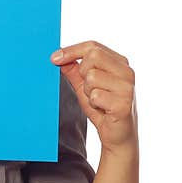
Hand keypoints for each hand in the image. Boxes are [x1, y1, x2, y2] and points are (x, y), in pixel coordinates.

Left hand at [50, 41, 137, 155]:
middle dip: (82, 73)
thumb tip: (58, 57)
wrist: (117, 136)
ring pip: (92, 77)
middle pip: (93, 56)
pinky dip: (93, 104)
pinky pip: (96, 95)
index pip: (93, 46)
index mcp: (120, 63)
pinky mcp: (124, 103)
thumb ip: (74, 71)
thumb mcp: (84, 87)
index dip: (71, 50)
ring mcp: (127, 87)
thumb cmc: (102, 109)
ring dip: (88, 92)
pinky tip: (102, 110)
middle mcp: (127, 72)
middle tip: (88, 89)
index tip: (53, 58)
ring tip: (98, 102)